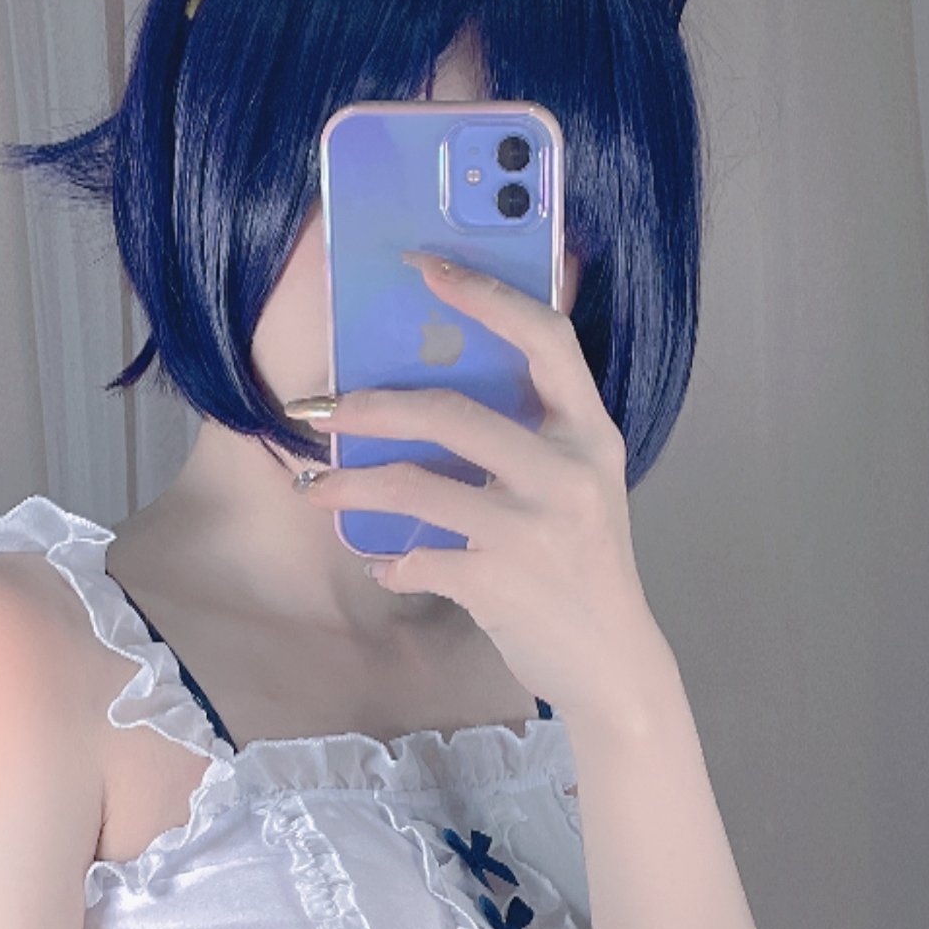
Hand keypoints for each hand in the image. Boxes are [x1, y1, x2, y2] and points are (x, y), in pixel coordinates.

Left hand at [285, 253, 659, 718]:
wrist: (614, 662)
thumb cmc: (580, 563)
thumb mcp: (579, 484)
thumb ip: (533, 432)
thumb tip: (443, 374)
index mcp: (590, 433)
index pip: (545, 337)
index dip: (485, 295)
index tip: (426, 266)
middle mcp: (569, 473)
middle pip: (453, 411)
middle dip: (371, 406)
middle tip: (320, 409)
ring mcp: (536, 530)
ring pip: (418, 487)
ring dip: (352, 485)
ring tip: (314, 487)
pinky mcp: (502, 584)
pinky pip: (417, 558)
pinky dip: (388, 561)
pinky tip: (381, 561)